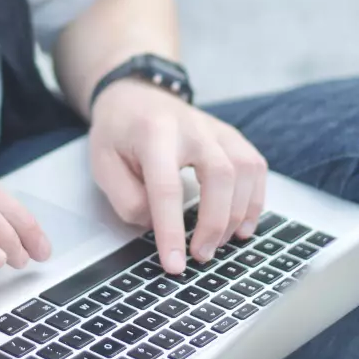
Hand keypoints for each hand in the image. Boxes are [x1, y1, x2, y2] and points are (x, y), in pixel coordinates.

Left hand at [89, 80, 267, 273]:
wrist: (135, 95)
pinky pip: (256, 167)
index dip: (172, 229)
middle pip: (219, 175)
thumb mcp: (103, 165)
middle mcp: (191, 127)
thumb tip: (157, 226)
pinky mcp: (232, 136)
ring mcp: (216, 129)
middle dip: (214, 223)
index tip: (174, 263)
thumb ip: (127, 198)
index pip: (166, 187)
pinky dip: (254, 200)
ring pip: (244, 169)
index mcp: (153, 133)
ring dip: (237, 214)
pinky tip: (242, 225)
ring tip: (219, 244)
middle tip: (201, 256)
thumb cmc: (118, 133)